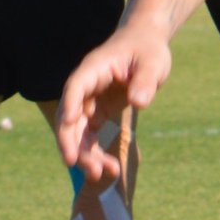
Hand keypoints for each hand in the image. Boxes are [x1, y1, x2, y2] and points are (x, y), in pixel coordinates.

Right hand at [56, 23, 171, 182]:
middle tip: (81, 165)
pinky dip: (96, 152)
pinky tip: (110, 169)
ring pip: (78, 132)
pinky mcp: (96, 112)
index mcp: (93, 69)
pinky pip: (90, 136)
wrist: (146, 45)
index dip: (70, 104)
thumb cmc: (147, 49)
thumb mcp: (153, 62)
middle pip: (70, 116)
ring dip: (86, 154)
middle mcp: (85, 87)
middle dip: (73, 142)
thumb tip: (140, 102)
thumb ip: (145, 80)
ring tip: (102, 174)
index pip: (75, 87)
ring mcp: (88, 102)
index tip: (66, 123)